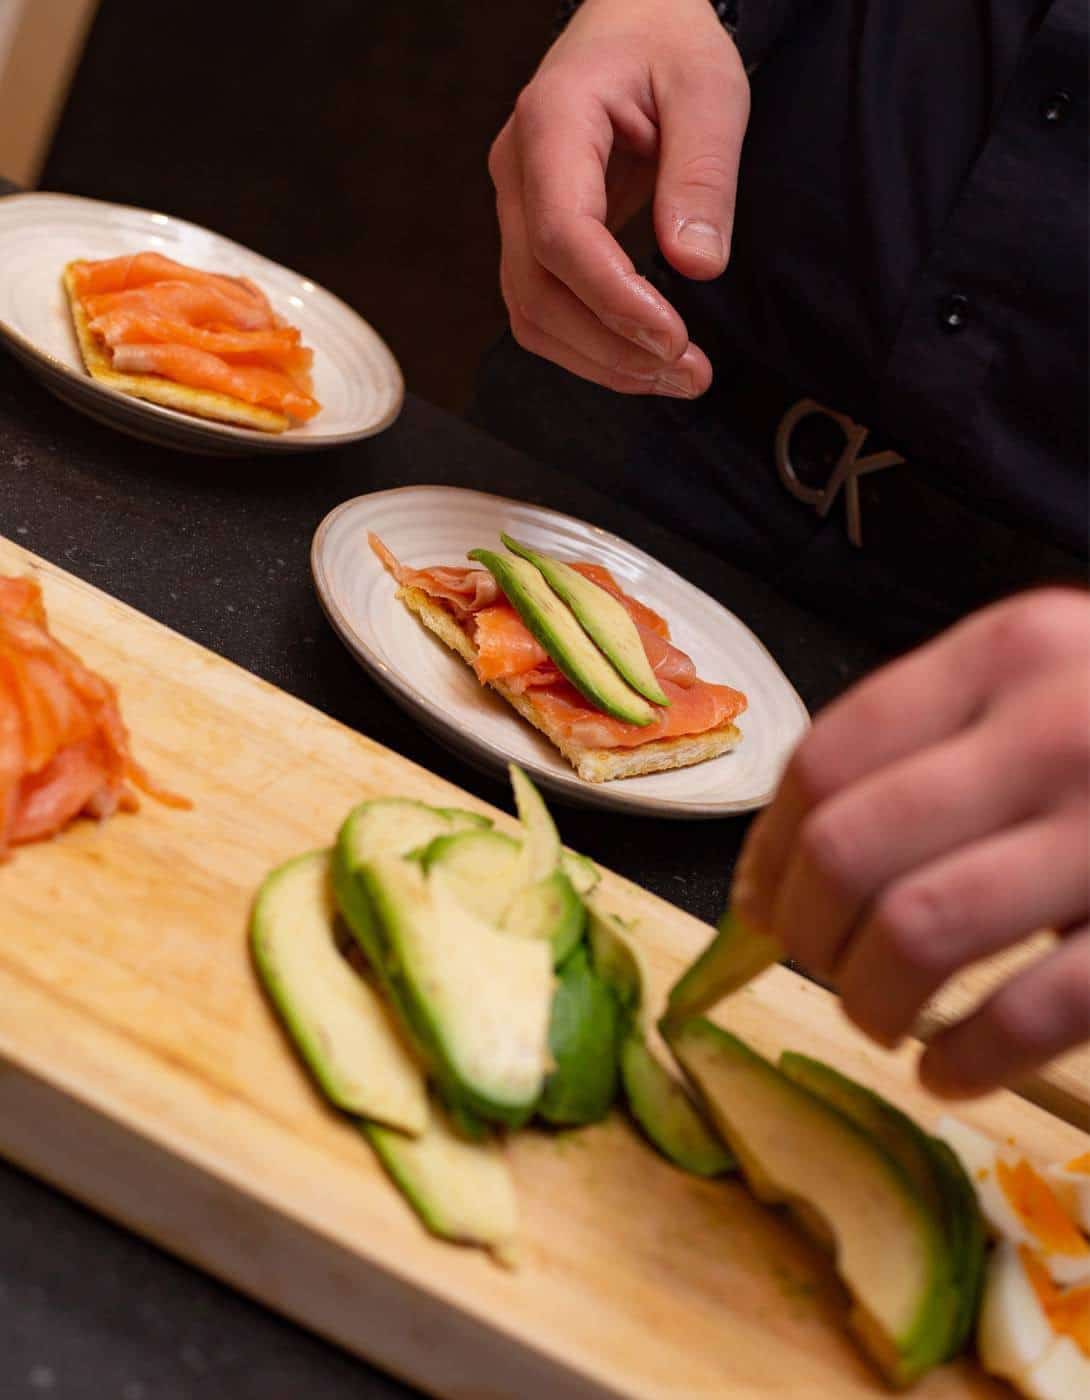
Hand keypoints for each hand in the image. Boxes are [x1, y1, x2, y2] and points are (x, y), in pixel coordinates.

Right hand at [488, 0, 748, 396]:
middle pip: (537, 290)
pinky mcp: (530, 235)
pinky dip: (590, 347)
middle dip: (612, 348)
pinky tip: (642, 358)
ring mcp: (516, 206)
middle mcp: (517, 172)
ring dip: (600, 361)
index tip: (673, 337)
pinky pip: (543, 308)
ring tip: (676, 376)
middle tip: (690, 374)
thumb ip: (703, 173)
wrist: (632, 18)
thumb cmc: (668, 42)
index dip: (611, 297)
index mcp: (553, 122)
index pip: (560, 234)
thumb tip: (698, 265)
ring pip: (530, 312)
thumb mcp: (709, 88)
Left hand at [732, 588, 1089, 1097]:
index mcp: (1008, 652)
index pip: (828, 757)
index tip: (758, 899)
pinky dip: (966, 1058)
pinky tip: (950, 1071)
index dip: (769, 846)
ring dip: (869, 999)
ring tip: (877, 1018)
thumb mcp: (1045, 679)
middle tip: (816, 963)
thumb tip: (778, 860)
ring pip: (920, 931)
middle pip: (853, 848)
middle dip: (805, 930)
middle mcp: (1057, 727)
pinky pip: (1032, 1011)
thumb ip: (929, 739)